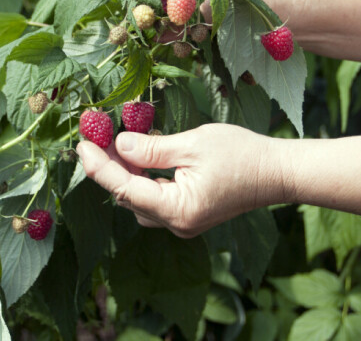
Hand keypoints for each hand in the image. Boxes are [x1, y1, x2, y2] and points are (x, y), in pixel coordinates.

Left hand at [76, 124, 287, 237]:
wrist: (277, 172)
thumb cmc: (241, 154)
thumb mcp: (192, 144)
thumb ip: (151, 148)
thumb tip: (118, 145)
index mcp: (176, 210)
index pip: (123, 189)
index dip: (98, 166)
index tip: (82, 143)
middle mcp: (176, 224)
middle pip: (127, 197)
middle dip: (109, 168)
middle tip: (97, 135)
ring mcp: (182, 223)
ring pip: (138, 201)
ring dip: (125, 174)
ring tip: (117, 142)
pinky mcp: (188, 215)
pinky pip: (154, 200)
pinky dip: (143, 179)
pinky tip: (139, 156)